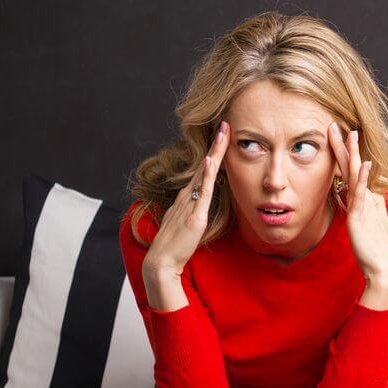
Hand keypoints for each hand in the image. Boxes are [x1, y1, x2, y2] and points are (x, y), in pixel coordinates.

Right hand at [143, 120, 230, 276]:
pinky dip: (208, 175)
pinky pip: (203, 192)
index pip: (203, 171)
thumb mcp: (188, 223)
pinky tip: (211, 161)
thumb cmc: (174, 246)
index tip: (222, 137)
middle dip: (216, 145)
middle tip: (225, 125)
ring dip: (214, 152)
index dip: (213, 154)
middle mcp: (187, 196)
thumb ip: (195, 211)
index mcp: (187, 198)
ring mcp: (190, 204)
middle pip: (205, 165)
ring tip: (223, 134)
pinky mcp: (195, 216)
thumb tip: (204, 204)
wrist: (161, 262)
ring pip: (205, 173)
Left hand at [328, 123, 387, 306]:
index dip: (345, 153)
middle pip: (354, 167)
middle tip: (336, 124)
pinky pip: (361, 195)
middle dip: (345, 145)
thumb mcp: (364, 223)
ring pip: (357, 175)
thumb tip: (349, 192)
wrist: (384, 268)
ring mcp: (366, 206)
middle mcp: (368, 198)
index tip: (337, 136)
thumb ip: (359, 206)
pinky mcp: (363, 217)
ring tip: (349, 134)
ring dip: (354, 153)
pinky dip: (362, 179)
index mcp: (367, 199)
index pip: (352, 172)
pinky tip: (364, 164)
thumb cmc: (374, 249)